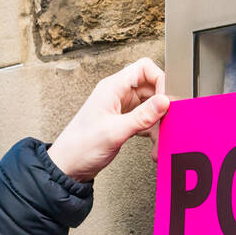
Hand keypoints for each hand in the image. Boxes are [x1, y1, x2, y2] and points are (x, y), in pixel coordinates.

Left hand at [46, 57, 171, 182]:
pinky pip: (144, 119)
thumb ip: (142, 116)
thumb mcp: (115, 131)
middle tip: (166, 121)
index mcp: (112, 87)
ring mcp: (120, 107)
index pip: (144, 68)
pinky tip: (152, 142)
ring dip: (157, 122)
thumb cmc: (81, 146)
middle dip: (161, 106)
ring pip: (149, 106)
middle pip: (150, 87)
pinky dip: (151, 130)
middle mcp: (117, 94)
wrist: (68, 166)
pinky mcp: (122, 121)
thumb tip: (164, 101)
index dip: (160, 80)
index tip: (166, 100)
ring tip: (159, 138)